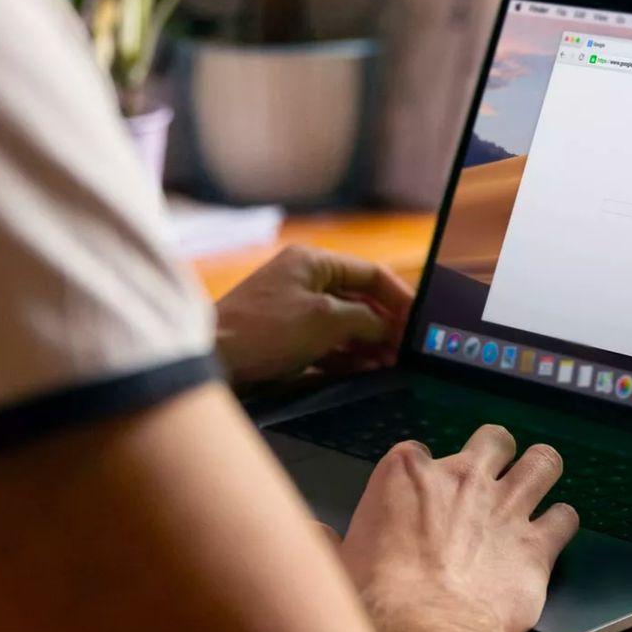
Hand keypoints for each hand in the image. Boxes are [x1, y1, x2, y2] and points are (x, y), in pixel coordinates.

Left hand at [215, 246, 413, 384]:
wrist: (213, 359)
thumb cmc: (265, 330)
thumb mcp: (327, 320)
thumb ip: (365, 320)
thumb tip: (388, 328)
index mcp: (313, 262)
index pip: (371, 273)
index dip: (400, 297)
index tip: (418, 321)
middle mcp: (305, 280)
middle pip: (360, 300)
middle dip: (385, 325)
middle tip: (407, 349)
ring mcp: (295, 309)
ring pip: (345, 324)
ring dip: (369, 343)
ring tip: (391, 364)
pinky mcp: (286, 337)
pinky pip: (327, 342)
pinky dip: (347, 355)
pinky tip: (366, 370)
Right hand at [340, 425, 578, 631]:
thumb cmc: (378, 599)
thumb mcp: (338, 561)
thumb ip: (328, 539)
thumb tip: (310, 533)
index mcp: (408, 474)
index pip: (419, 450)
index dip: (424, 472)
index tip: (423, 493)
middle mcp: (462, 478)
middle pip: (493, 439)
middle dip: (496, 452)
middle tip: (492, 472)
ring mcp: (505, 506)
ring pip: (542, 462)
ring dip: (542, 469)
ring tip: (538, 479)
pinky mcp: (537, 544)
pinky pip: (565, 517)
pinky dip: (562, 522)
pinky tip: (554, 529)